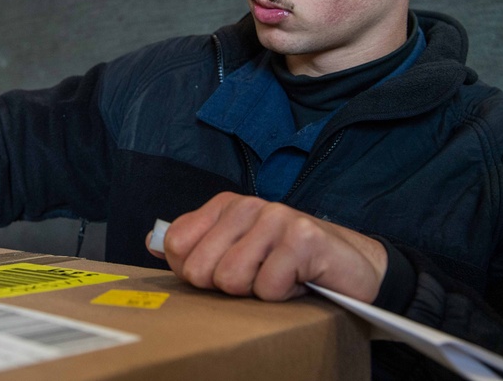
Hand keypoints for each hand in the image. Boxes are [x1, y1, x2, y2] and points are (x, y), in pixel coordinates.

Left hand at [148, 192, 386, 302]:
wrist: (350, 266)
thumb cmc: (288, 262)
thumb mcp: (236, 250)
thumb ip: (195, 245)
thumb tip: (152, 242)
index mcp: (225, 205)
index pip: (177, 244)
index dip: (194, 273)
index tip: (222, 273)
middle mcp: (248, 204)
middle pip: (202, 268)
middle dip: (227, 287)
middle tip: (256, 278)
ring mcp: (276, 217)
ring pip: (232, 279)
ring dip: (257, 292)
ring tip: (279, 277)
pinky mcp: (302, 237)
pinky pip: (268, 287)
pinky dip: (283, 296)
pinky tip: (299, 281)